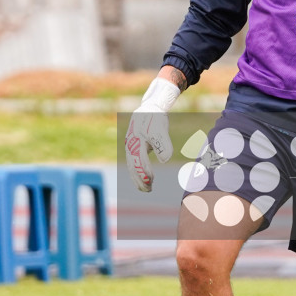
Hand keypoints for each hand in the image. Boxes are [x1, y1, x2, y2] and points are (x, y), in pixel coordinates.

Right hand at [125, 77, 180, 191]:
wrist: (151, 106)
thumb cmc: (156, 117)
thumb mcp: (160, 129)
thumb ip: (163, 144)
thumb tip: (165, 160)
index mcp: (135, 142)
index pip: (139, 161)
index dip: (144, 172)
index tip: (152, 180)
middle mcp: (131, 145)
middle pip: (133, 166)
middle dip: (140, 179)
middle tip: (149, 189)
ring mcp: (131, 145)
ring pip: (132, 165)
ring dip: (138, 177)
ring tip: (147, 188)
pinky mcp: (134, 145)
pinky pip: (134, 161)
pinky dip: (138, 171)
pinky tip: (145, 177)